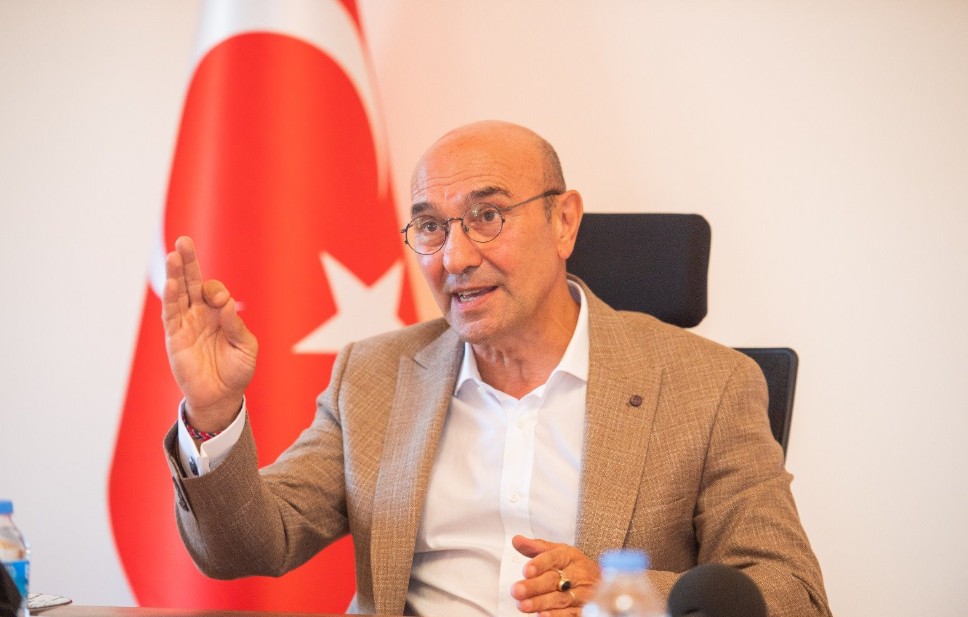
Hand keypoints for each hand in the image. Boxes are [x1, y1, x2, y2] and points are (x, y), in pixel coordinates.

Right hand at [162, 236, 257, 431]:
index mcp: (219, 313)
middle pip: (191, 282)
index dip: (216, 291)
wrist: (222, 396)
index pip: (213, 291)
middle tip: (183, 241)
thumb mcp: (246, 348)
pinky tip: (171, 284)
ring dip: (174, 275)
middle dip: (187, 262)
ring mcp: (185, 325)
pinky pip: (171, 316)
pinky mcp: (175, 338)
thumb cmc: (237, 371)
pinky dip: (170, 300)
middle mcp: (200, 314)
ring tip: (173, 255)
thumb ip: (236, 326)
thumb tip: (225, 304)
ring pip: (178, 295)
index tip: (220, 303)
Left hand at [510, 535, 600, 616]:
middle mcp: (578, 574)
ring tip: (524, 605)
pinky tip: (544, 615)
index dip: (540, 564)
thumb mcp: (559, 552)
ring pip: (561, 599)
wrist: (605, 582)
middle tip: (517, 590)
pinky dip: (558, 616)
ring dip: (541, 603)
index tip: (526, 570)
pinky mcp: (585, 609)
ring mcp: (582, 593)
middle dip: (534, 586)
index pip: (554, 558)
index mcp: (570, 556)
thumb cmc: (576, 566)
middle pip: (555, 580)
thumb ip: (537, 548)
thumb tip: (516, 540)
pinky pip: (572, 614)